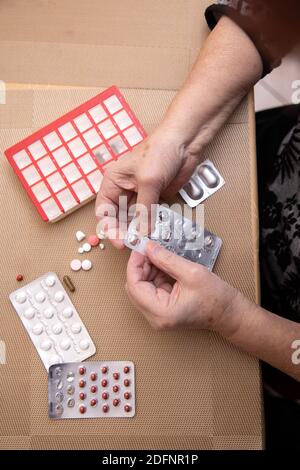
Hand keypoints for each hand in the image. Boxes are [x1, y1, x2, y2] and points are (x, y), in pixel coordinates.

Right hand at [95, 128, 199, 247]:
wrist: (184, 143)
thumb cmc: (160, 151)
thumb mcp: (148, 181)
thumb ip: (144, 208)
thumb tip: (143, 232)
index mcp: (113, 182)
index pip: (104, 210)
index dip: (109, 228)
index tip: (119, 241)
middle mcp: (123, 190)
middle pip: (117, 219)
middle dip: (124, 232)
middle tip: (133, 245)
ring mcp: (139, 195)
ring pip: (133, 220)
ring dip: (138, 231)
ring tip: (144, 242)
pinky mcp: (154, 199)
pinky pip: (149, 217)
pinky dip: (151, 227)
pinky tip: (154, 234)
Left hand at [126, 240, 241, 335]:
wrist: (229, 313)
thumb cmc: (216, 298)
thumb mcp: (192, 273)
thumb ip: (167, 259)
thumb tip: (149, 248)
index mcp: (161, 312)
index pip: (134, 286)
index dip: (135, 264)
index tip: (141, 248)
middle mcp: (155, 317)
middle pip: (135, 287)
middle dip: (141, 266)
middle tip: (151, 249)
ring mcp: (158, 315)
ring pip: (141, 287)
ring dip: (148, 270)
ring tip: (161, 256)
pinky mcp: (162, 310)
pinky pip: (150, 290)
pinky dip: (154, 275)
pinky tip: (164, 265)